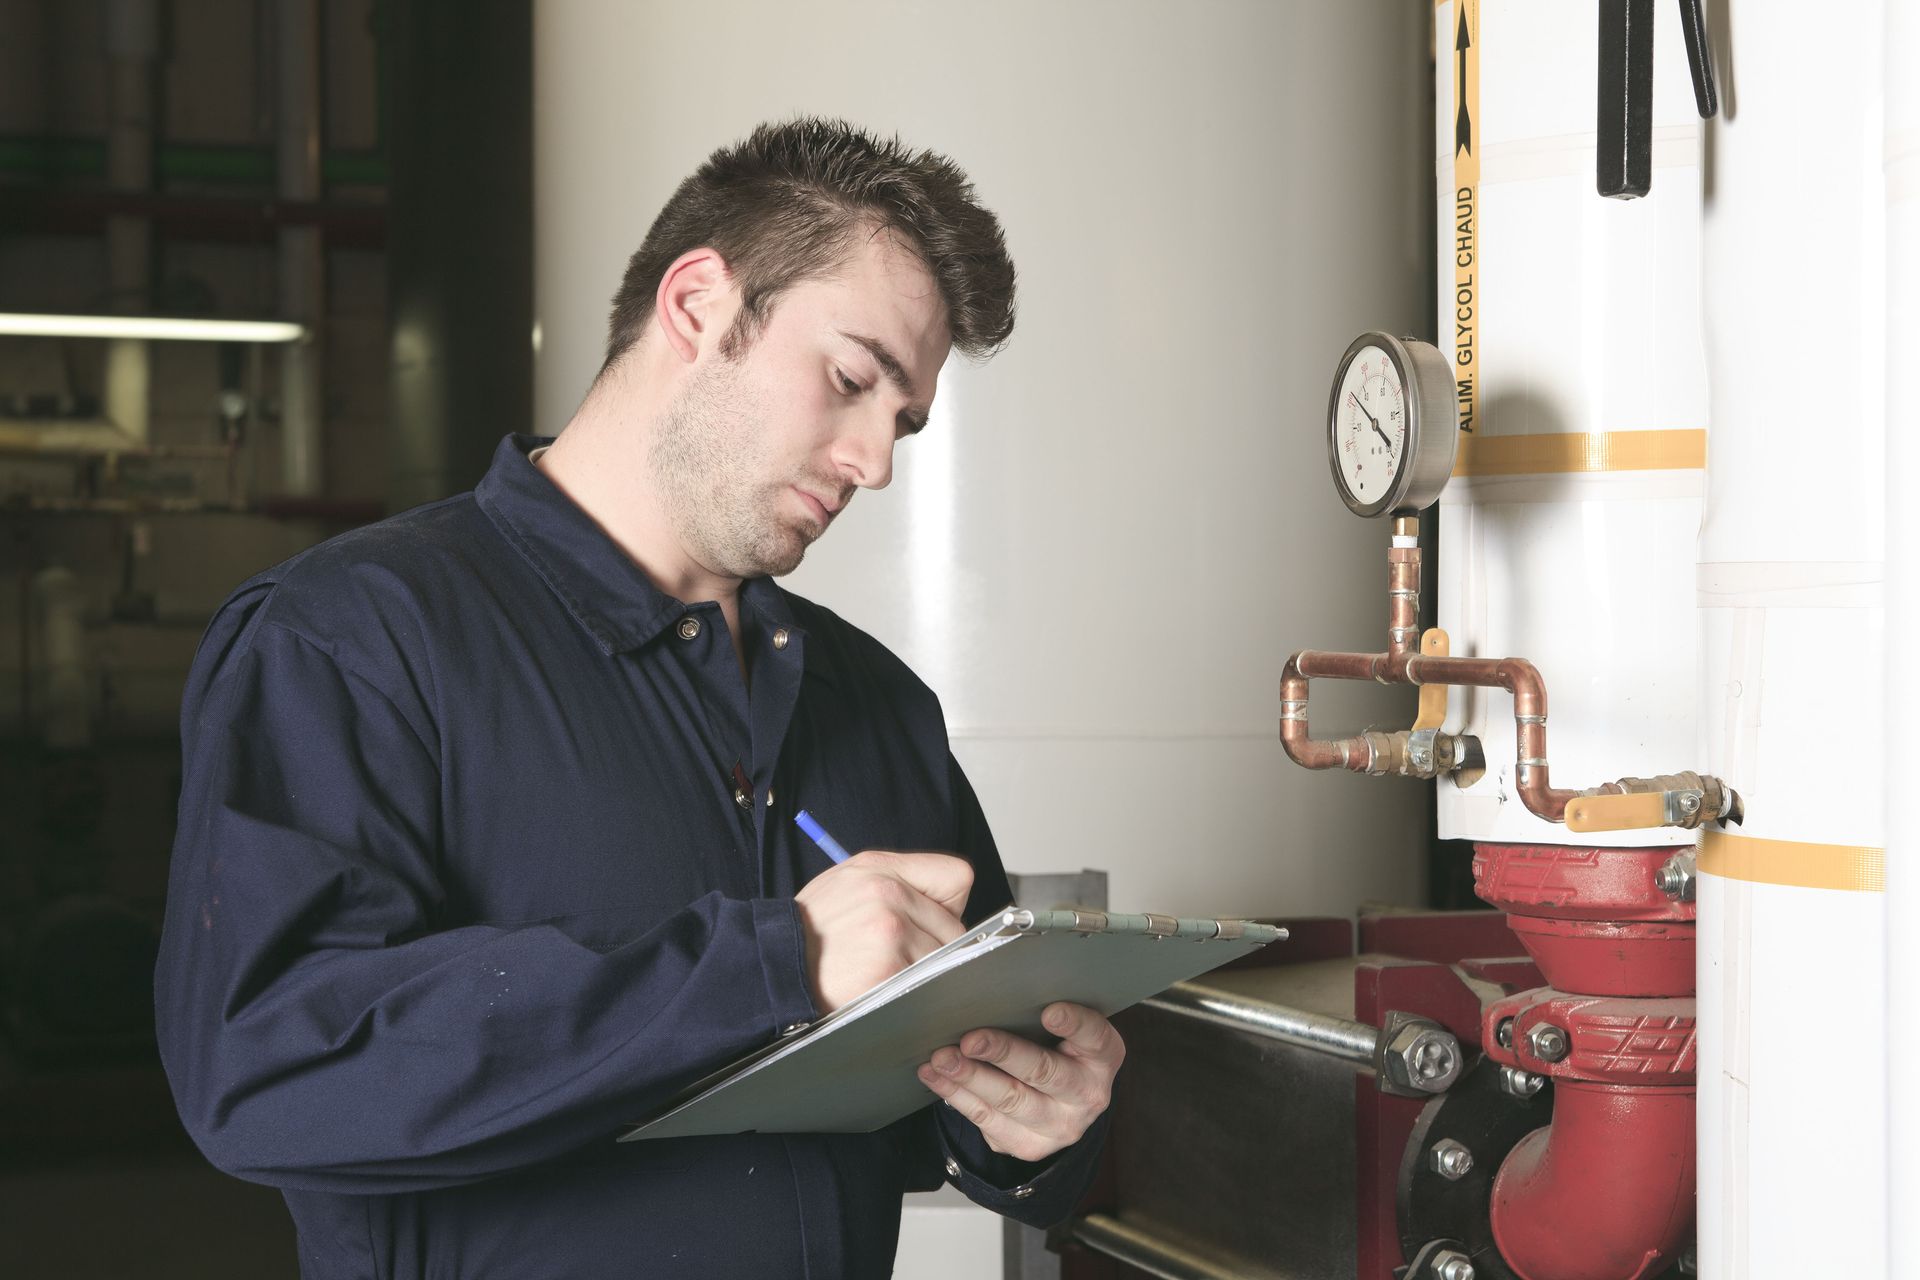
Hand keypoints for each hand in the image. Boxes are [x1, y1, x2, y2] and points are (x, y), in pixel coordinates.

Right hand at [793, 850, 973, 1011]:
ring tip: (886, 971)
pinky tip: (881, 986)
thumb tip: (947, 905)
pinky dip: (910, 990)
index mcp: (880, 868)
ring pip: (943, 959)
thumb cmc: (812, 930)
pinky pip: (925, 983)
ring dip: (923, 972)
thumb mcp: (848, 882)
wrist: (773, 965)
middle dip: (936, 945)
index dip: (947, 903)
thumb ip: (898, 883)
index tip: (930, 918)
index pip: (957, 876)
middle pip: (955, 927)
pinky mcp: (888, 969)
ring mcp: (889, 932)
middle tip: (900, 954)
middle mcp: (888, 894)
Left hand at [916, 1002, 1124, 1162]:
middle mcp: (1086, 1095)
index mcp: (1102, 1057)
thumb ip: (1040, 1010)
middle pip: (1042, 1072)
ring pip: (1009, 1101)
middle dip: (1002, 1053)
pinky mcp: (1027, 1145)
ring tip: (941, 1058)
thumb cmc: (1056, 1048)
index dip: (1074, 1024)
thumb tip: (990, 986)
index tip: (1050, 1011)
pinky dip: (956, 1095)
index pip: (1095, 1036)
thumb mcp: (1064, 1030)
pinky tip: (936, 1077)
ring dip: (969, 1077)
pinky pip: (986, 1120)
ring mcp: (1057, 1126)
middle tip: (970, 1039)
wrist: (1062, 1104)